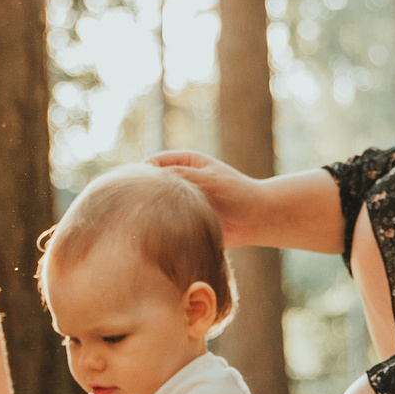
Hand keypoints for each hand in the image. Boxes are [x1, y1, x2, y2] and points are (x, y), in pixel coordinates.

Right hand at [147, 150, 279, 247]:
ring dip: (154, 211)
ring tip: (152, 220)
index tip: (136, 188)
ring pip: (158, 204)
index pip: (153, 163)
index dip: (142, 174)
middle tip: (141, 207)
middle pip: (153, 184)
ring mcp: (182, 200)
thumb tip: (149, 178)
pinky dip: (162, 225)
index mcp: (185, 161)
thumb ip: (179, 176)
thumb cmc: (237, 194)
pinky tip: (159, 232)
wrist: (257, 219)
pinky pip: (167, 221)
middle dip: (146, 194)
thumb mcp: (207, 180)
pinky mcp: (185, 219)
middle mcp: (181, 179)